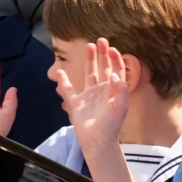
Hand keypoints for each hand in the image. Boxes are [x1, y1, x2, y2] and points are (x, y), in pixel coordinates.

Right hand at [55, 38, 128, 153]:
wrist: (98, 141)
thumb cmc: (112, 125)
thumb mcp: (121, 107)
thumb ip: (121, 89)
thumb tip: (114, 74)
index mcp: (114, 90)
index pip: (116, 70)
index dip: (115, 59)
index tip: (112, 48)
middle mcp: (102, 90)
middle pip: (103, 68)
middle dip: (103, 54)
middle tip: (101, 40)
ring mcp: (89, 96)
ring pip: (89, 74)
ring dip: (89, 61)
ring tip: (89, 46)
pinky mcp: (76, 103)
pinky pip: (68, 90)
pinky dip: (63, 81)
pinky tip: (60, 72)